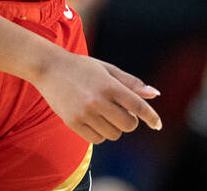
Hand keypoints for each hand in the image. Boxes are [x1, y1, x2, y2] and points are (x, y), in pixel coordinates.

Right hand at [32, 49, 161, 142]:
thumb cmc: (81, 67)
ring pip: (114, 134)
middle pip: (129, 124)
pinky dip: (100, 133)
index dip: (151, 117)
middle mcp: (98, 100)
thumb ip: (131, 82)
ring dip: (114, 127)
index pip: (138, 106)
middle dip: (129, 120)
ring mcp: (85, 113)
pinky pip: (97, 139)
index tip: (157, 125)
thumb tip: (155, 94)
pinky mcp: (73, 123)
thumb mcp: (107, 69)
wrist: (48, 68)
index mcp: (109, 85)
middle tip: (119, 110)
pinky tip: (93, 120)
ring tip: (102, 112)